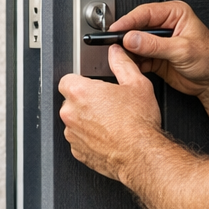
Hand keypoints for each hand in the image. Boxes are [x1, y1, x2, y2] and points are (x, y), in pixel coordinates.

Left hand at [58, 46, 162, 179]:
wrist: (141, 155)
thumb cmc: (139, 123)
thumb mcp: (137, 84)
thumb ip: (122, 64)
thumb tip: (117, 53)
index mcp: (80, 92)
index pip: (67, 79)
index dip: (81, 81)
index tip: (92, 85)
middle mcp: (70, 113)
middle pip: (70, 100)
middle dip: (85, 101)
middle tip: (106, 104)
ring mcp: (72, 134)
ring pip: (74, 121)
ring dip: (86, 120)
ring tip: (109, 121)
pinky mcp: (77, 151)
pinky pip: (79, 140)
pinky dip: (89, 138)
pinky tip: (107, 135)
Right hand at [107, 1, 208, 98]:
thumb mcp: (182, 50)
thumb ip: (154, 45)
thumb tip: (131, 38)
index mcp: (175, 14)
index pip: (145, 13)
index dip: (128, 21)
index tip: (116, 30)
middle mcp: (165, 25)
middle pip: (136, 27)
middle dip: (126, 37)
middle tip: (115, 45)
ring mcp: (158, 42)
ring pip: (134, 43)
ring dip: (127, 52)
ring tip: (122, 57)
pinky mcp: (154, 57)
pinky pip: (137, 58)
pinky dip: (132, 63)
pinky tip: (131, 66)